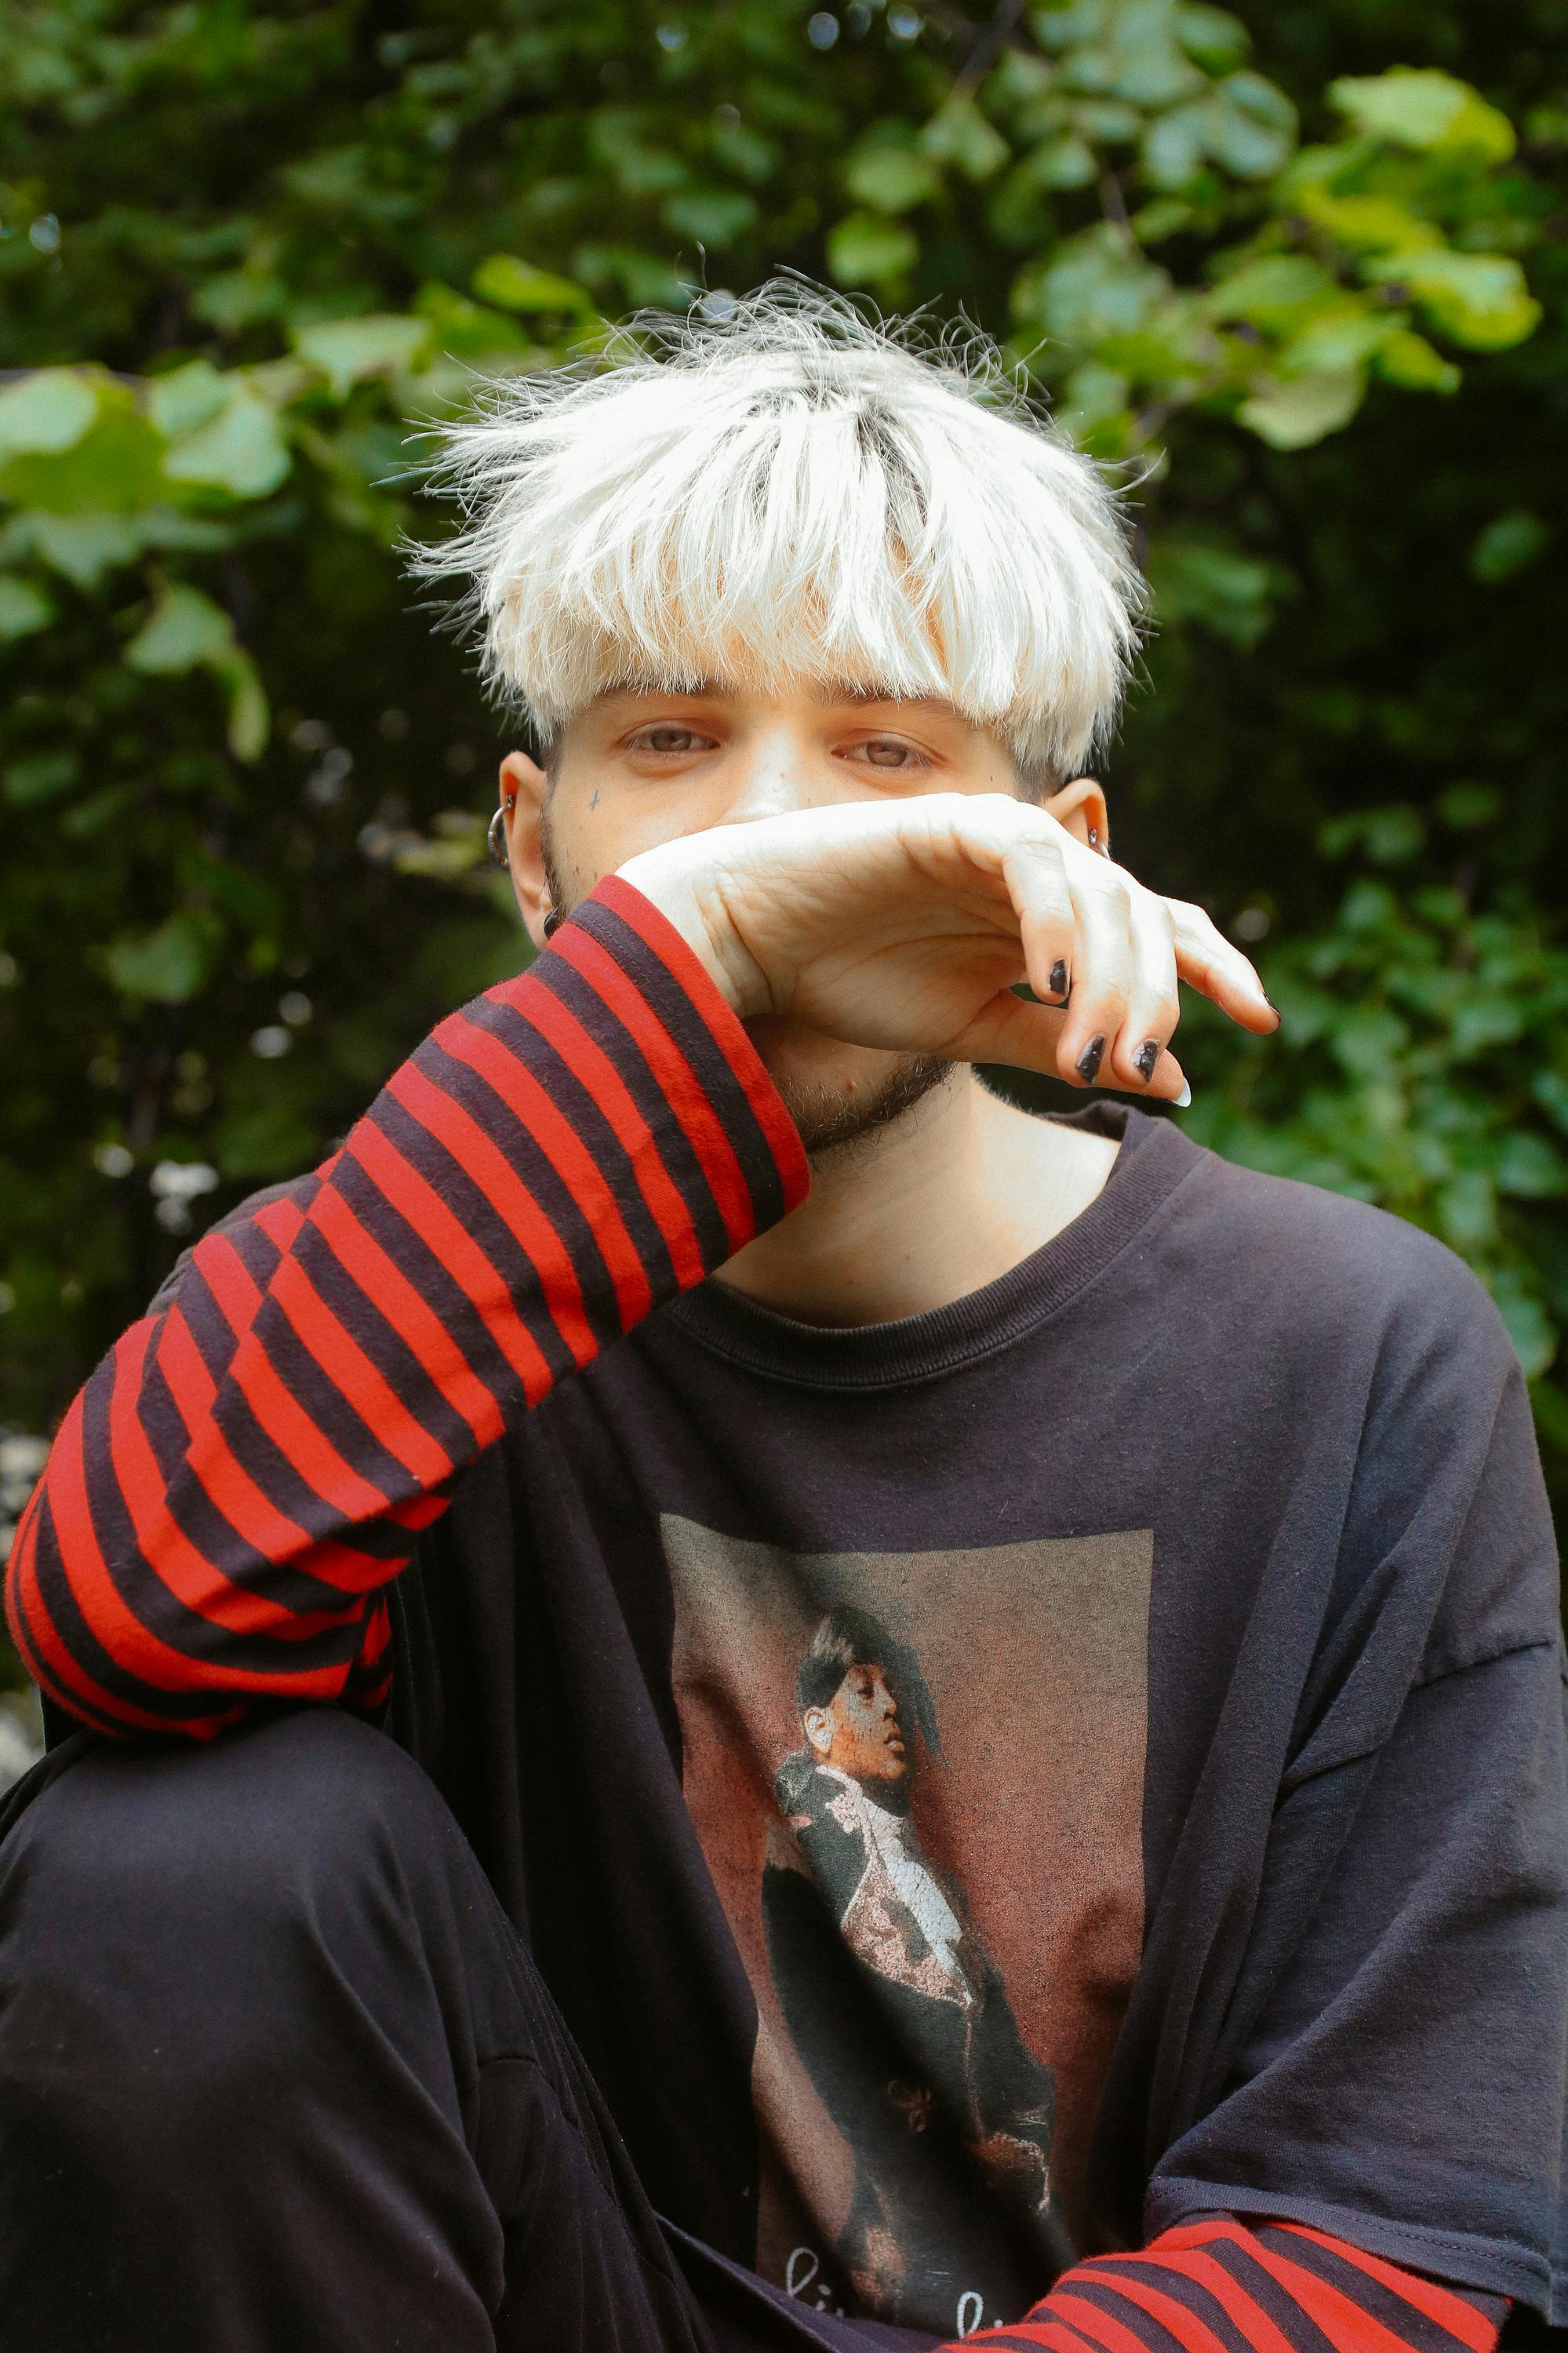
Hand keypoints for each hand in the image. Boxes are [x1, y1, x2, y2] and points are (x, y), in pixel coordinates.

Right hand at [617, 791, 1276, 1098]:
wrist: (755, 941)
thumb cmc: (855, 980)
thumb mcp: (979, 1032)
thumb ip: (1070, 1048)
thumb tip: (1177, 1083)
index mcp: (1055, 920)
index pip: (1160, 929)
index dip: (1215, 967)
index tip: (1261, 1021)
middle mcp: (1045, 875)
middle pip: (1146, 915)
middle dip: (1163, 991)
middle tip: (1146, 1060)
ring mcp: (1006, 841)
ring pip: (1104, 895)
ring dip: (1111, 978)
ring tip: (1092, 1051)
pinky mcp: (964, 822)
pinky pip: (1037, 865)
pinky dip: (1056, 923)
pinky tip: (1054, 985)